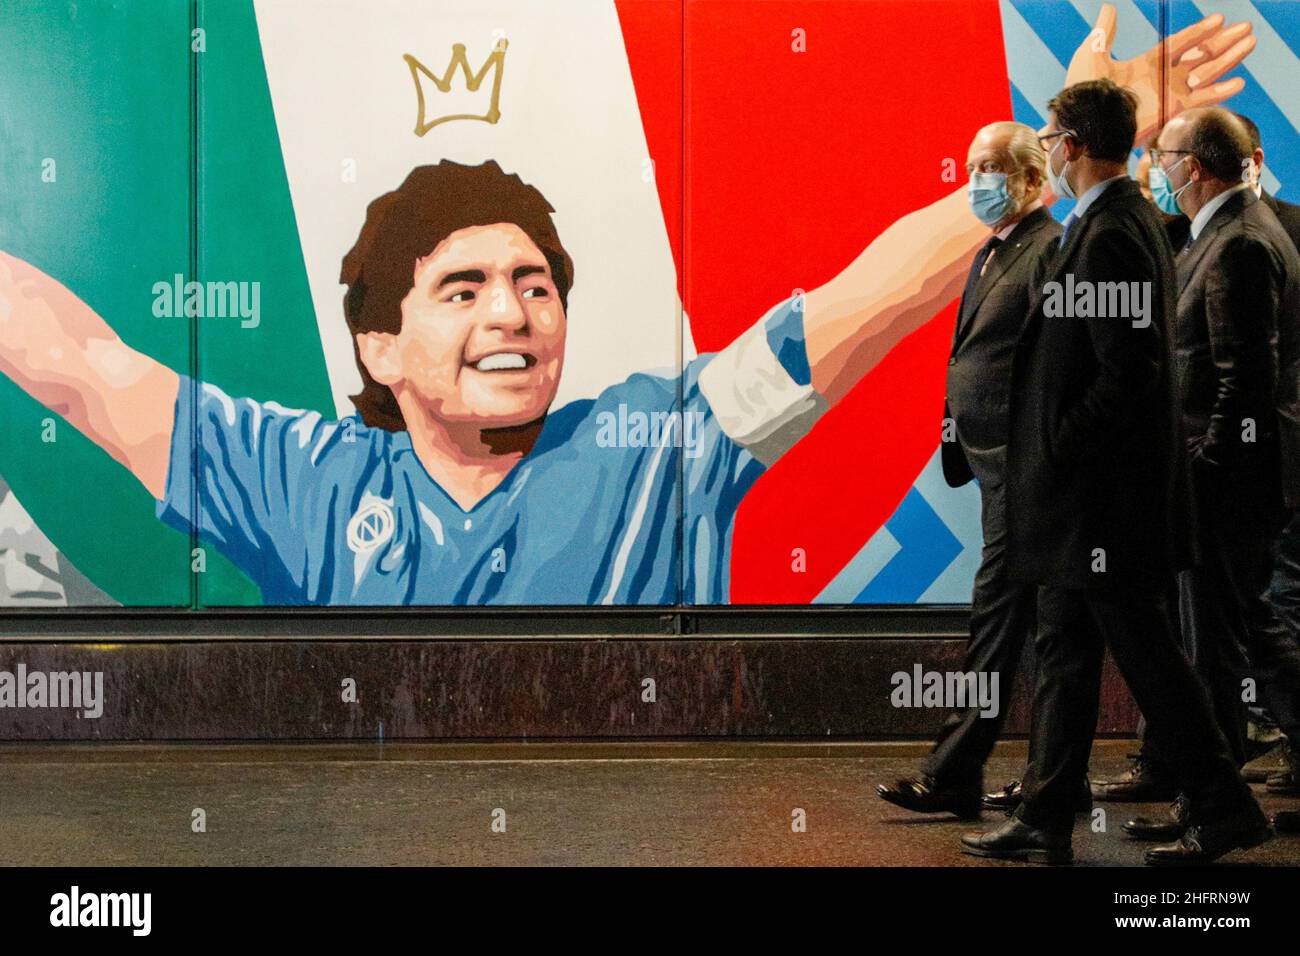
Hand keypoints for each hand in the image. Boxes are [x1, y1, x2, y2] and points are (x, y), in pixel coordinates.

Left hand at [1065, 4, 1255, 142]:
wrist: (1082, 120)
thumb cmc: (1082, 91)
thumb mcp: (1091, 54)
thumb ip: (1104, 33)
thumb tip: (1108, 9)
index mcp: (1145, 64)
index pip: (1179, 44)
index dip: (1198, 32)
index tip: (1219, 19)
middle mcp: (1160, 79)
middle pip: (1200, 56)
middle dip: (1223, 42)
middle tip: (1247, 28)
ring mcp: (1167, 95)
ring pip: (1206, 73)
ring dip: (1229, 58)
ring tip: (1250, 43)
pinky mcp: (1170, 112)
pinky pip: (1200, 100)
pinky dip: (1219, 92)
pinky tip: (1238, 81)